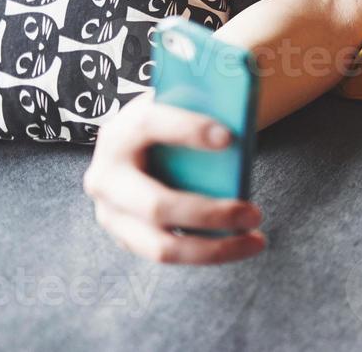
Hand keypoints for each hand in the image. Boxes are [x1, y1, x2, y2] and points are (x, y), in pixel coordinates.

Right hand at [82, 94, 265, 263]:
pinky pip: (169, 254)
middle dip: (209, 214)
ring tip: (255, 241)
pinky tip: (240, 244)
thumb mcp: (179, 107)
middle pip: (156, 206)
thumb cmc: (170, 124)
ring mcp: (112, 214)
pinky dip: (208, 253)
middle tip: (254, 214)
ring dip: (214, 248)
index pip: (149, 125)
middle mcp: (107, 177)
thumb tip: (242, 124)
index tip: (229, 138)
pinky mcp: (127, 237)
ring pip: (162, 246)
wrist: (137, 144)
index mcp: (121, 132)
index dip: (188, 130)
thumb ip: (204, 109)